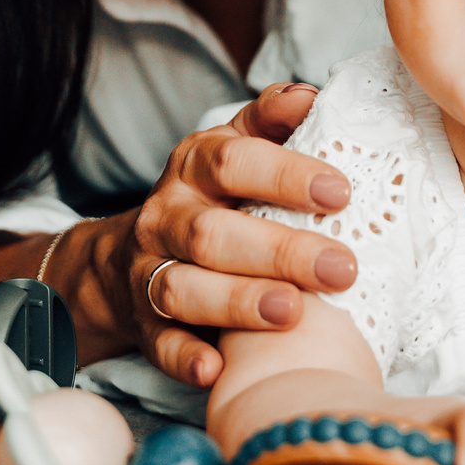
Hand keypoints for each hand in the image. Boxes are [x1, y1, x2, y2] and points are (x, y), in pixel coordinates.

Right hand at [75, 85, 360, 387]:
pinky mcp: (143, 323)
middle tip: (341, 268)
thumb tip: (312, 95)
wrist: (123, 260)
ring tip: (291, 313)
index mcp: (194, 167)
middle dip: (280, 251)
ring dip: (237, 302)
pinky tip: (216, 369)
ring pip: (183, 288)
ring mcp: (148, 271)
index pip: (235, 162)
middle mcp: (167, 217)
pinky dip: (183, 357)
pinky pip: (158, 343)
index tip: (340, 193)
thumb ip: (271, 120)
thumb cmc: (209, 200)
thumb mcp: (232, 149)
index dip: (286, 176)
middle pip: (214, 233)